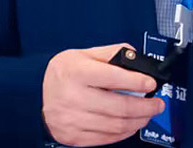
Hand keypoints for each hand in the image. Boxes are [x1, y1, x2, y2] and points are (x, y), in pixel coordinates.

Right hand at [42, 44, 165, 146]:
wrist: (35, 95)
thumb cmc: (63, 74)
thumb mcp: (82, 54)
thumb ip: (110, 54)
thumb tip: (136, 58)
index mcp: (75, 72)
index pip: (113, 77)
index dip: (137, 81)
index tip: (151, 83)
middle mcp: (73, 97)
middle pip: (119, 106)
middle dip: (145, 106)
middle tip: (157, 104)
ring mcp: (73, 120)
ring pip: (116, 125)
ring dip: (138, 121)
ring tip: (147, 114)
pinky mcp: (74, 136)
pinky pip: (106, 138)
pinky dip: (124, 132)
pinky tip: (131, 124)